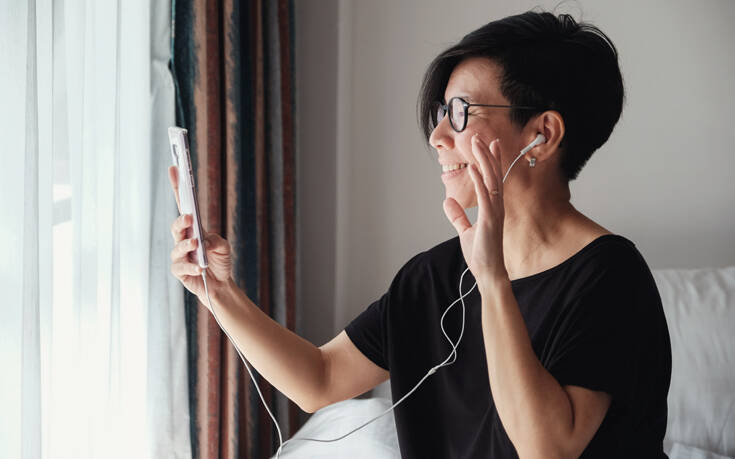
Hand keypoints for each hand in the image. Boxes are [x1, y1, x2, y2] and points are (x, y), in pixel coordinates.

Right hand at [168, 165, 232, 309]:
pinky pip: (180, 267)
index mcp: (193, 228)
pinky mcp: (180, 271)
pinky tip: (199, 268)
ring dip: (186, 244)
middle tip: (190, 218)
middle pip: (177, 226)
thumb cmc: (219, 261)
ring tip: (196, 243)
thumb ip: (215, 241)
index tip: (174, 169)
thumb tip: (204, 241)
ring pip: (177, 247)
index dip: (177, 187)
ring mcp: (180, 255)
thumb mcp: (223, 247)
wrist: (220, 284)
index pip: (184, 206)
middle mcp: (183, 239)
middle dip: (181, 221)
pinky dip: (190, 267)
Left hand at [442, 133, 508, 286]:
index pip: (493, 179)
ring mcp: (495, 212)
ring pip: (492, 180)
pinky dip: (481, 181)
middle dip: (487, 154)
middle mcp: (496, 206)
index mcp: (492, 207)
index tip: (489, 144)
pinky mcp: (490, 220)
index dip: (492, 160)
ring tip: (477, 143)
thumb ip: (458, 216)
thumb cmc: (481, 253)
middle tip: (480, 136)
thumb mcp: (465, 231)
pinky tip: (475, 168)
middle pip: (493, 174)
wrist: (488, 273)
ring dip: (484, 161)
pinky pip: (486, 196)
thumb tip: (447, 201)